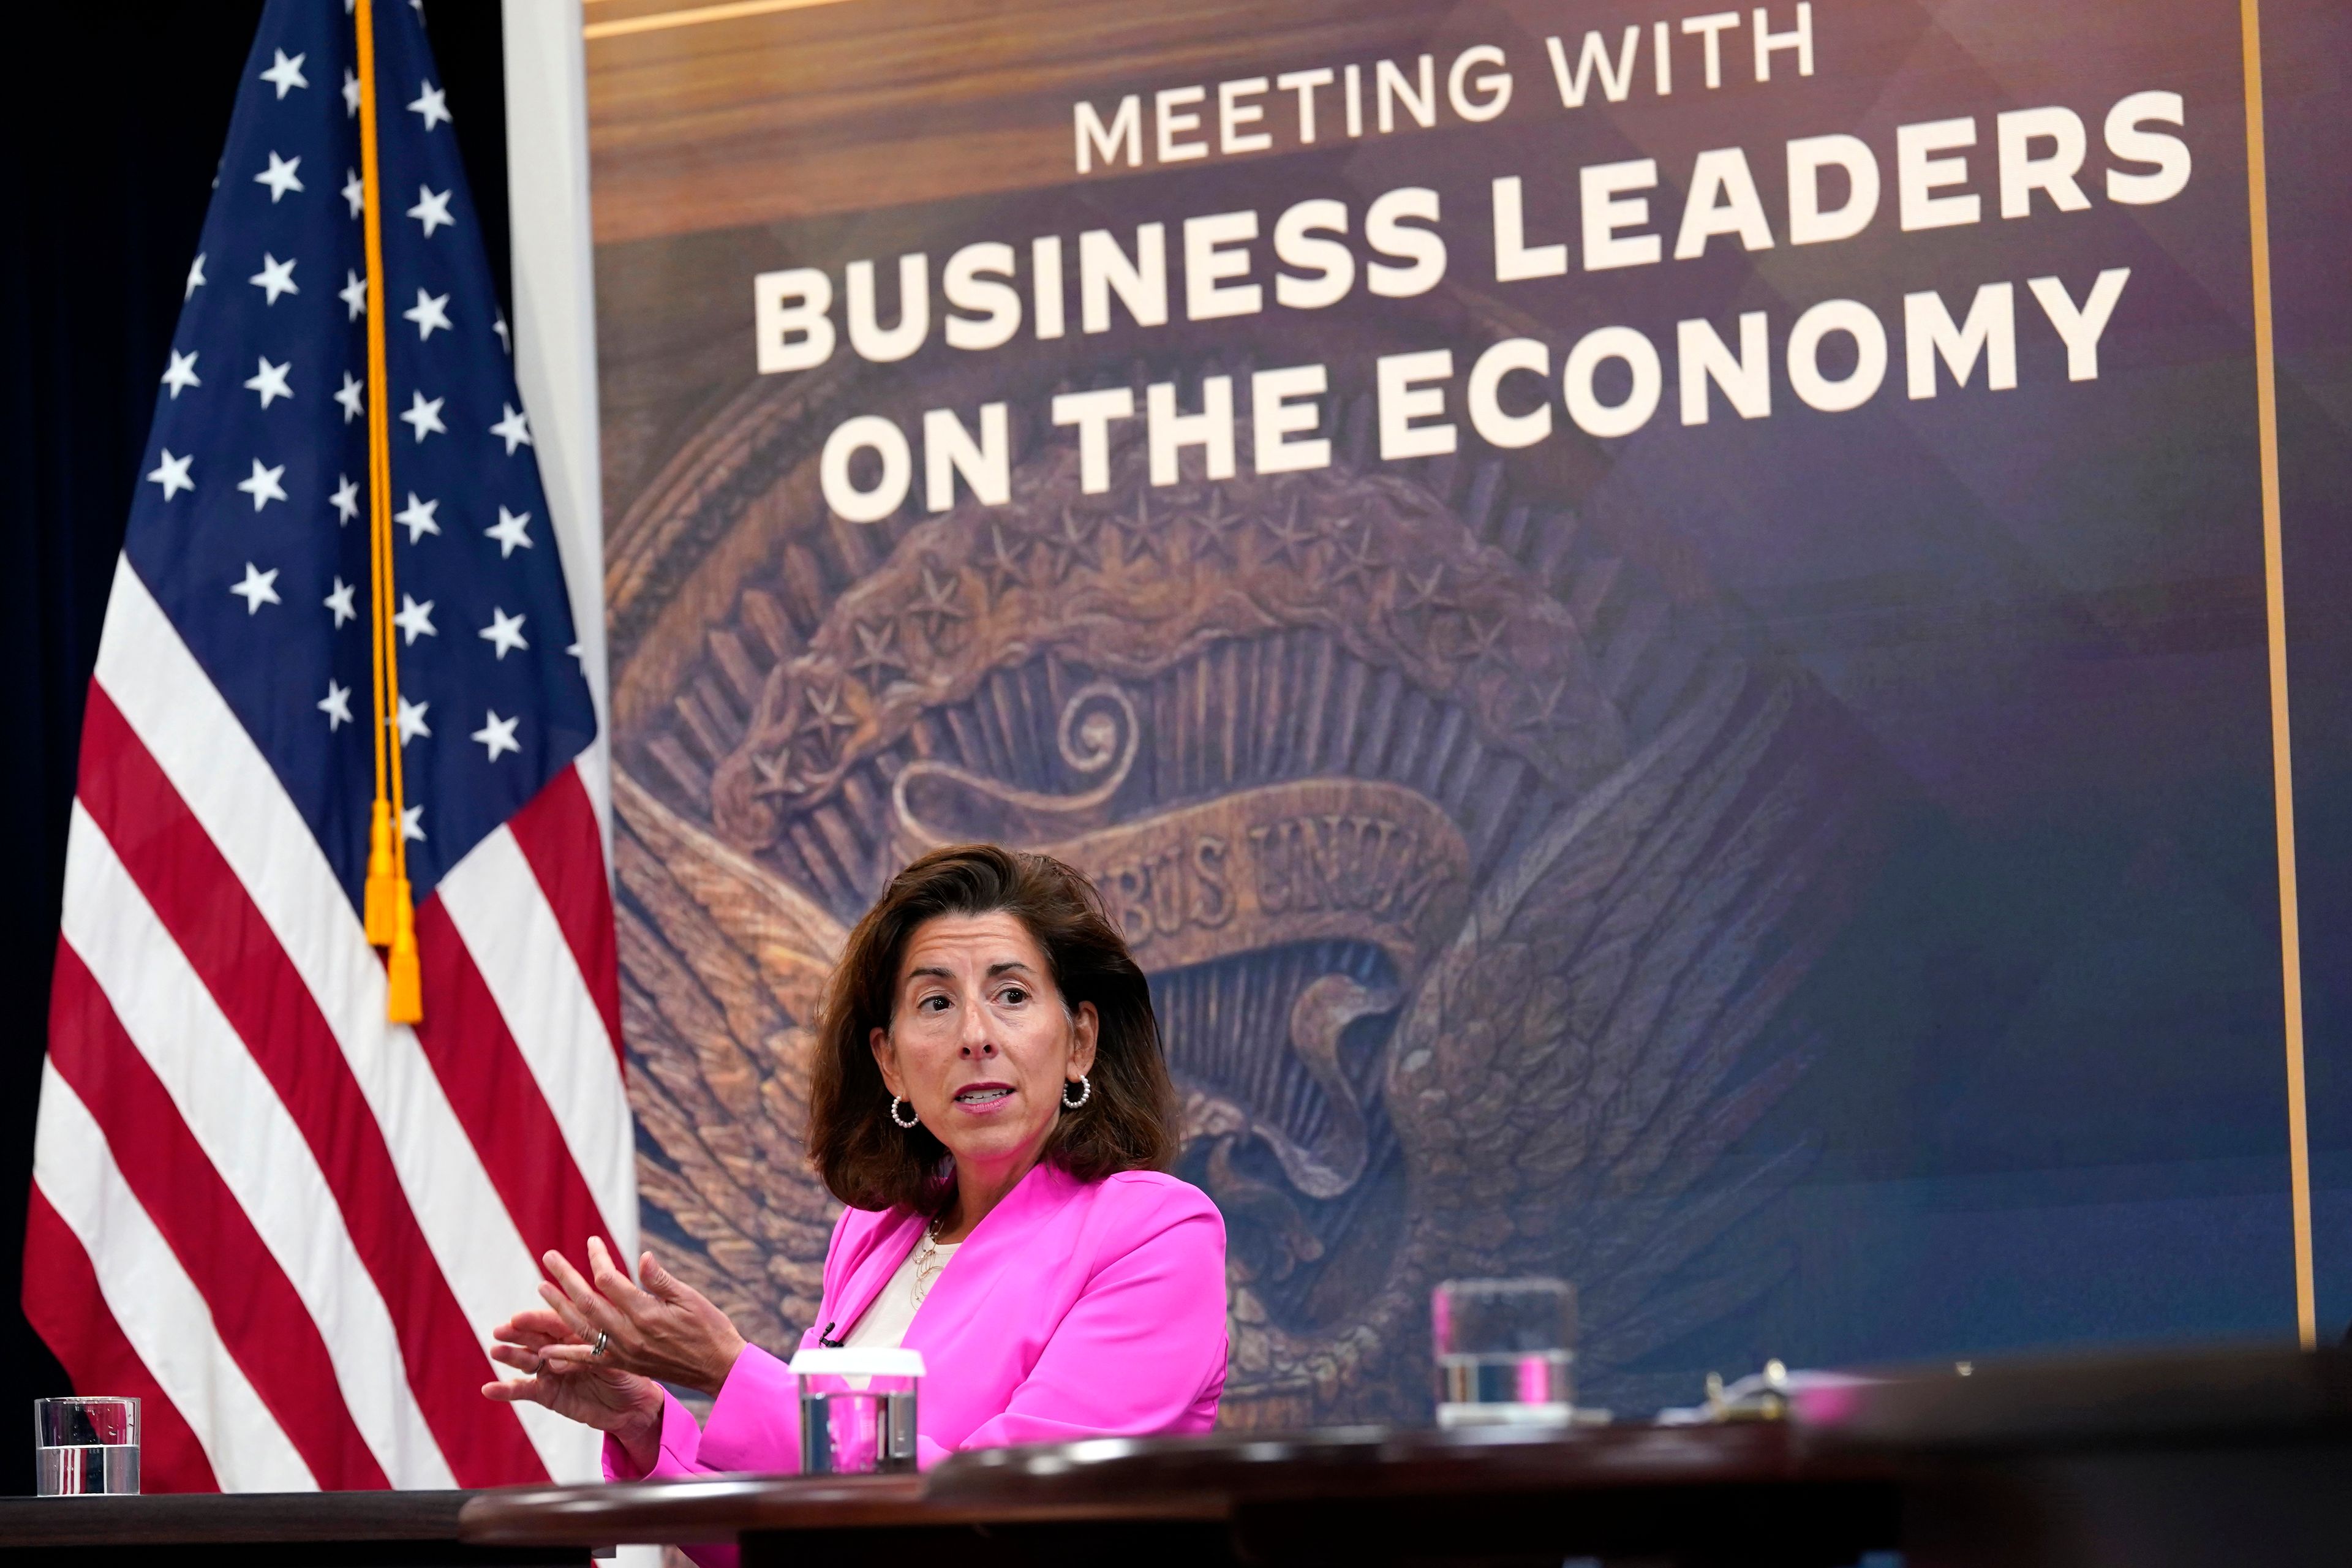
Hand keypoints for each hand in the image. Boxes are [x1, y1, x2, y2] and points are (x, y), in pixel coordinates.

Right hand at [480, 1307, 665, 1466]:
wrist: (632, 1406)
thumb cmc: (628, 1373)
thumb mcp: (615, 1359)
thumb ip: (592, 1353)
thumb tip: (569, 1351)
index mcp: (577, 1332)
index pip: (555, 1321)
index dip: (537, 1320)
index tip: (519, 1317)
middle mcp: (560, 1348)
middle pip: (536, 1337)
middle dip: (518, 1333)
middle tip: (502, 1330)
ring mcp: (550, 1371)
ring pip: (527, 1360)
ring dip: (511, 1355)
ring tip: (496, 1351)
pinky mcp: (546, 1393)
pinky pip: (524, 1390)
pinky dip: (505, 1390)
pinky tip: (489, 1388)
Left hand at [534, 1237, 748, 1397]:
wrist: (717, 1368)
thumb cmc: (709, 1328)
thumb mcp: (691, 1297)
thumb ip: (661, 1280)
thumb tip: (642, 1257)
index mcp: (648, 1313)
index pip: (611, 1282)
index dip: (598, 1259)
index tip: (591, 1242)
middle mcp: (630, 1335)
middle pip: (588, 1303)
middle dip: (566, 1278)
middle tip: (549, 1257)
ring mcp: (624, 1352)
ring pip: (582, 1328)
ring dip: (559, 1308)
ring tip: (542, 1288)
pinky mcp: (624, 1364)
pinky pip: (589, 1360)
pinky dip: (566, 1355)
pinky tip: (544, 1351)